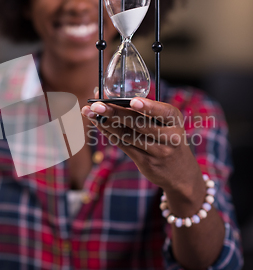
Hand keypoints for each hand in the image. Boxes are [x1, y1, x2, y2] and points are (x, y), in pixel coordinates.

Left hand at [81, 96, 204, 215]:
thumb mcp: (168, 123)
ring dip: (106, 122)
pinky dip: (109, 133)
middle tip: (96, 105)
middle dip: (115, 112)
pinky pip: (124, 145)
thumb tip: (111, 97)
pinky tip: (98, 124)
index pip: (163, 112)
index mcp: (175, 120)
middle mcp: (170, 136)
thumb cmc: (168, 138)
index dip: (148, 107)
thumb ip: (146, 112)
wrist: (180, 172)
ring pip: (127, 135)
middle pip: (139, 123)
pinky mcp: (146, 162)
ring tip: (90, 112)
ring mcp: (158, 151)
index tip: (132, 102)